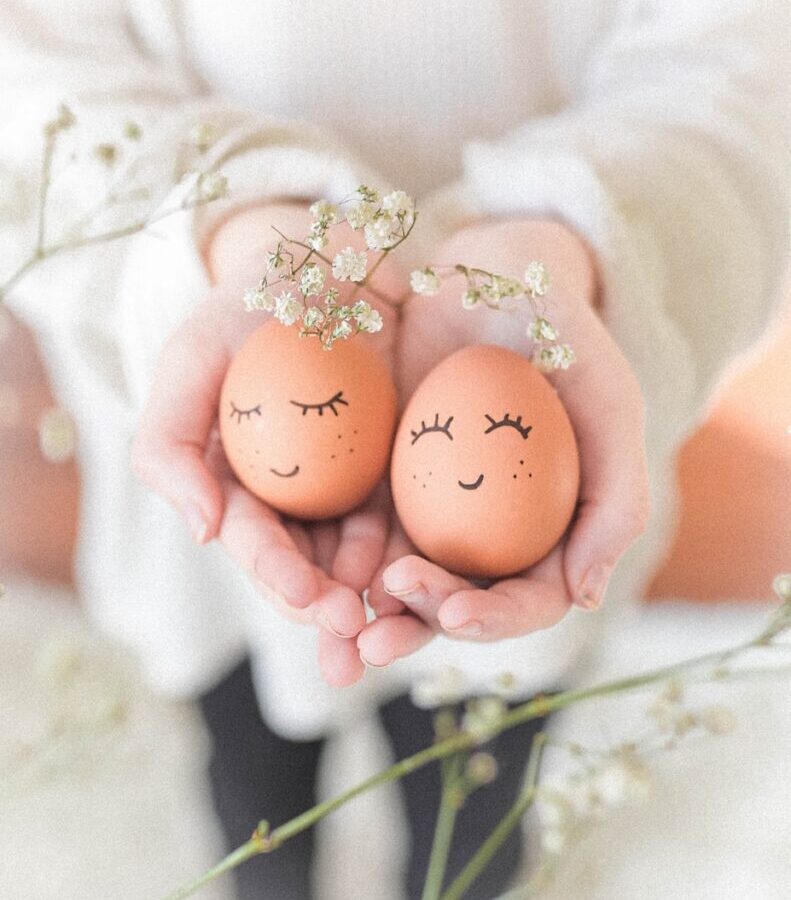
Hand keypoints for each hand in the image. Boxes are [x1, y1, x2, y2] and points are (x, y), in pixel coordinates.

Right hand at [132, 203, 401, 686]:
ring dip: (375, 600)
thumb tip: (200, 532)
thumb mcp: (193, 358)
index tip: (308, 595)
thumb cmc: (252, 305)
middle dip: (325, 609)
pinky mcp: (395, 470)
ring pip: (359, 560)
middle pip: (306, 566)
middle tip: (355, 636)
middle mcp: (289, 496)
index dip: (275, 573)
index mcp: (234, 481)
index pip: (252, 539)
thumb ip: (170, 443)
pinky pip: (407, 519)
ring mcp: (346, 487)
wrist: (331, 261)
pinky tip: (429, 574)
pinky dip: (414, 551)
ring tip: (397, 627)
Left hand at [357, 218, 649, 666]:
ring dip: (372, 612)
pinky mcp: (388, 483)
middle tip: (377, 634)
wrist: (492, 280)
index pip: (530, 599)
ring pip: (405, 579)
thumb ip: (616, 500)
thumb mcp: (609, 408)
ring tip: (339, 626)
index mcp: (552, 535)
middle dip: (419, 627)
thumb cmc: (564, 341)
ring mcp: (437, 512)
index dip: (497, 620)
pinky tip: (316, 573)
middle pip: (459, 602)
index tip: (457, 612)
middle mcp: (494, 536)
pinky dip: (341, 558)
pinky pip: (362, 529)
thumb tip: (586, 598)